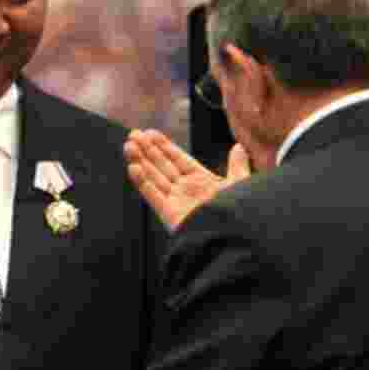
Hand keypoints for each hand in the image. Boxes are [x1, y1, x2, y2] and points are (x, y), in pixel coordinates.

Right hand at [124, 129, 251, 231]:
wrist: (231, 236)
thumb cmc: (237, 212)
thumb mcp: (239, 183)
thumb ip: (237, 165)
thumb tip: (239, 147)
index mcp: (202, 182)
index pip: (179, 159)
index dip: (165, 146)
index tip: (151, 133)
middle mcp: (187, 191)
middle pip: (163, 166)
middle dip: (148, 150)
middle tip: (134, 134)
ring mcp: (177, 202)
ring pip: (154, 177)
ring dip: (140, 161)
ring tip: (128, 145)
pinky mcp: (169, 214)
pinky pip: (153, 195)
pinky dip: (142, 182)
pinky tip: (133, 167)